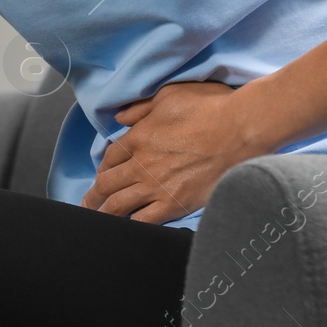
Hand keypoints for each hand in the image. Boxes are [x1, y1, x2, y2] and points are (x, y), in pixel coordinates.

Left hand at [79, 80, 258, 224]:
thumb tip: (120, 118)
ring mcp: (157, 186)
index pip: (109, 157)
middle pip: (107, 184)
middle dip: (93, 195)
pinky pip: (144, 221)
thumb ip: (140, 109)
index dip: (102, 167)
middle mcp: (141, 165)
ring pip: (118, 205)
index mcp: (137, 138)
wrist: (239, 130)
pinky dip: (130, 226)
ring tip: (96, 220)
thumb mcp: (167, 96)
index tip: (101, 174)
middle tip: (87, 203)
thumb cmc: (208, 107)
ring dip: (103, 213)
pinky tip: (125, 230)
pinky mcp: (175, 203)